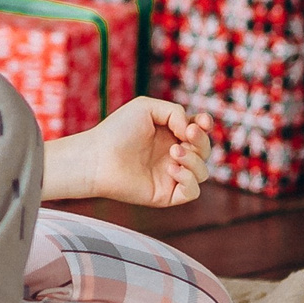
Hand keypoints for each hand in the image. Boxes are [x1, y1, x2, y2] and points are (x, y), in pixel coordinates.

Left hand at [52, 99, 210, 209]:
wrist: (98, 157)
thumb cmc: (117, 130)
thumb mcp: (147, 108)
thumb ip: (176, 112)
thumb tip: (191, 130)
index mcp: (169, 134)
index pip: (198, 131)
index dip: (205, 126)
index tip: (201, 122)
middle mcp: (171, 155)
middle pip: (204, 151)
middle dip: (201, 141)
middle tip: (187, 134)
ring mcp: (170, 176)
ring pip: (202, 172)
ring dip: (194, 160)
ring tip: (174, 151)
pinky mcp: (166, 194)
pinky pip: (192, 192)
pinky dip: (189, 180)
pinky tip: (172, 169)